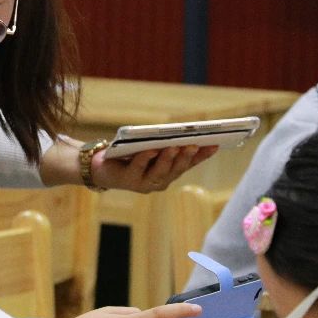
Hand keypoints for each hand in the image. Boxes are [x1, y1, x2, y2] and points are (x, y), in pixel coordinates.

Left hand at [92, 145, 217, 192]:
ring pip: (160, 171)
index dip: (202, 156)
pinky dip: (145, 158)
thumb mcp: (151, 147)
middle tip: (194, 144)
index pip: (189, 164)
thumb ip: (165, 145)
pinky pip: (139, 168)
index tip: (215, 144)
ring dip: (168, 159)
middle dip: (186, 156)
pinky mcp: (128, 180)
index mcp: (168, 174)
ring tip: (175, 146)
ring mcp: (144, 183)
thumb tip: (184, 134)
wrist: (102, 167)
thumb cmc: (130, 154)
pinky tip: (151, 149)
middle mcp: (159, 182)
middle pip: (176, 169)